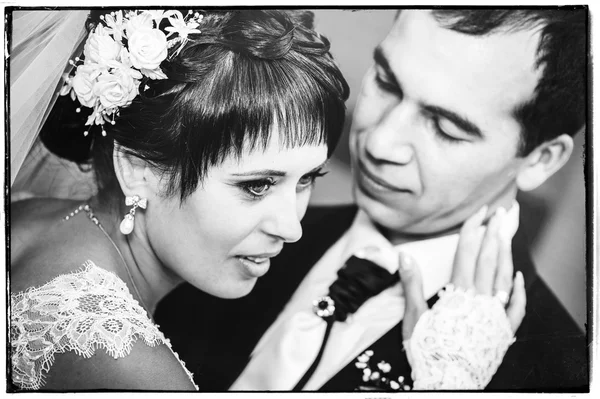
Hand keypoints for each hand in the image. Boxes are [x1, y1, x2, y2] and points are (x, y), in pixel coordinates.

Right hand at [400, 206, 526, 340]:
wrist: (448, 379)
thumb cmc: (429, 349)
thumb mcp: (414, 316)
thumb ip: (412, 284)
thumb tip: (405, 256)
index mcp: (458, 293)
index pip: (467, 253)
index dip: (473, 230)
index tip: (479, 212)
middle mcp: (480, 298)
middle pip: (489, 259)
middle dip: (494, 233)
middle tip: (501, 213)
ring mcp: (494, 313)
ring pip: (504, 277)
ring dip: (506, 253)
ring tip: (508, 233)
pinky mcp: (503, 329)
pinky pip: (516, 306)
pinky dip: (519, 290)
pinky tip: (519, 276)